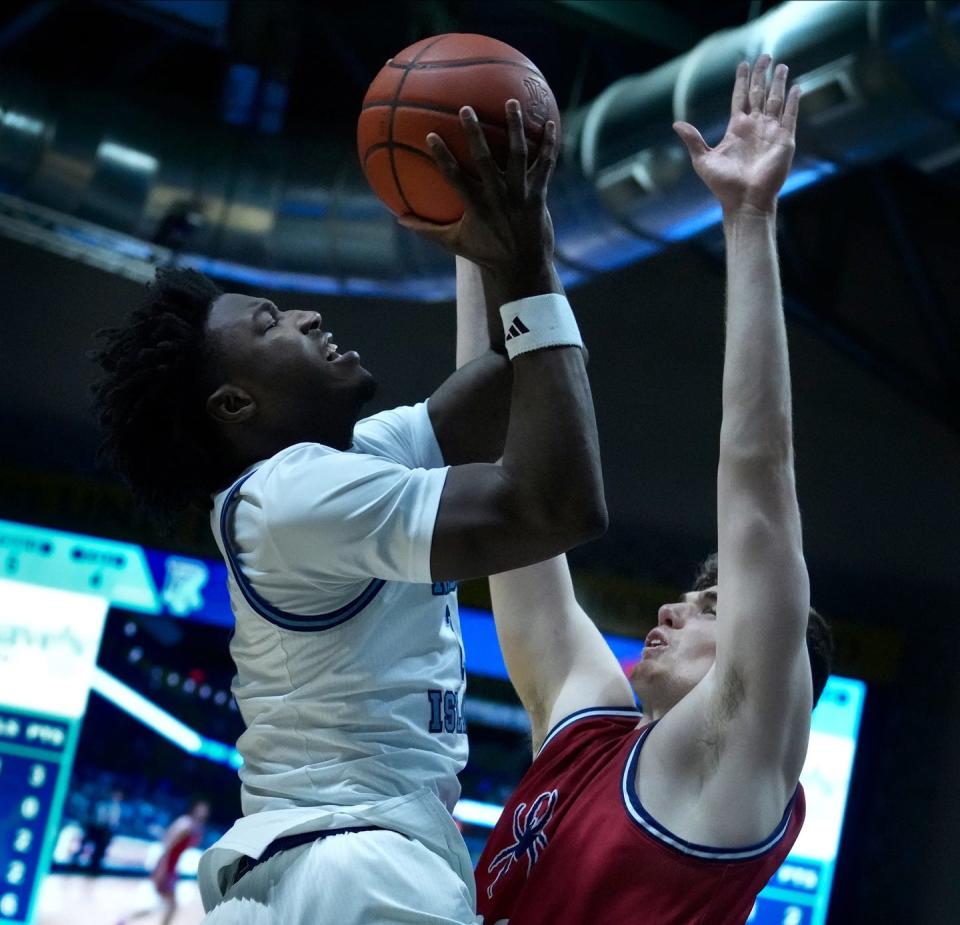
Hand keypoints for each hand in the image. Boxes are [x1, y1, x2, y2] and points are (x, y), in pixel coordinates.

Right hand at [398, 101, 556, 271]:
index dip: (442, 156)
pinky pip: (546, 165)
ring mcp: (519, 194)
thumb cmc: (486, 253)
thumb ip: (427, 230)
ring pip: (518, 155)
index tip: (431, 134)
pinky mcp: (538, 195)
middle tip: (467, 108)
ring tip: (511, 102)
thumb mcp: (454, 243)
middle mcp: (497, 197)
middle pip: (484, 159)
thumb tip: (399, 219)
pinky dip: (550, 144)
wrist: (523, 268)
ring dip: (515, 127)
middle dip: (475, 133)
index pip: (454, 177)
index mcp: (475, 206)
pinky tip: (551, 124)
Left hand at [673, 56, 800, 215]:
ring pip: (775, 101)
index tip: (743, 64)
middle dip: (762, 75)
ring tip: (781, 65)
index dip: (742, 81)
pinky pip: (790, 116)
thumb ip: (692, 140)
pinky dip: (793, 102)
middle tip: (765, 56)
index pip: (740, 98)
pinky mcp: (784, 140)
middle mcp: (755, 127)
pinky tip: (795, 87)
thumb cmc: (723, 185)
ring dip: (778, 83)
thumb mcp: (702, 160)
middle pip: (759, 94)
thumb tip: (676, 123)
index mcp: (737, 129)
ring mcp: (771, 132)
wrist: (743, 201)